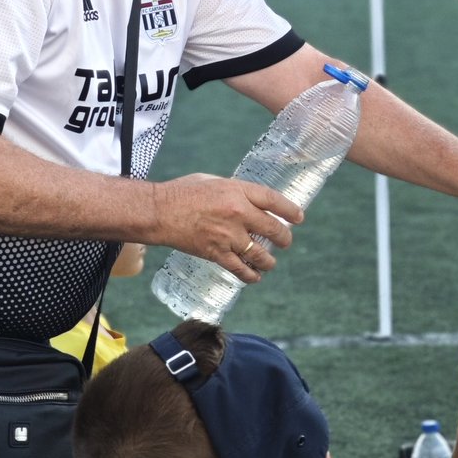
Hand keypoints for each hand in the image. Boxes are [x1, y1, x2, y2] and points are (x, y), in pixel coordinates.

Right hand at [157, 173, 302, 282]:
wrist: (159, 212)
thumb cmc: (182, 192)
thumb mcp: (213, 181)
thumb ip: (234, 191)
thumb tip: (247, 199)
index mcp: (237, 191)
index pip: (273, 201)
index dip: (290, 210)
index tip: (299, 217)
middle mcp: (238, 214)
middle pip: (273, 229)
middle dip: (284, 238)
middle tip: (285, 241)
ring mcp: (228, 236)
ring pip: (260, 254)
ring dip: (269, 260)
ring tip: (270, 262)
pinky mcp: (216, 254)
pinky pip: (240, 269)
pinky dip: (251, 275)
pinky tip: (255, 276)